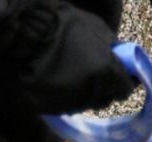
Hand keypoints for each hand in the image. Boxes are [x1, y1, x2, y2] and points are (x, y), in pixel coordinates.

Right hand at [18, 6, 135, 113]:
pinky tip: (59, 82)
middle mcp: (90, 91)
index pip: (124, 90)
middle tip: (93, 77)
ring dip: (83, 96)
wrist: (27, 29)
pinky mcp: (50, 108)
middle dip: (102, 91)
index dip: (122, 84)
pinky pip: (64, 107)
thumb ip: (114, 49)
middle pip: (104, 100)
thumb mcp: (97, 29)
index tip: (117, 78)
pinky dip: (65, 98)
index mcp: (105, 71)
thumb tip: (123, 62)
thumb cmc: (64, 24)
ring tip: (73, 78)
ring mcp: (69, 102)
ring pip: (84, 106)